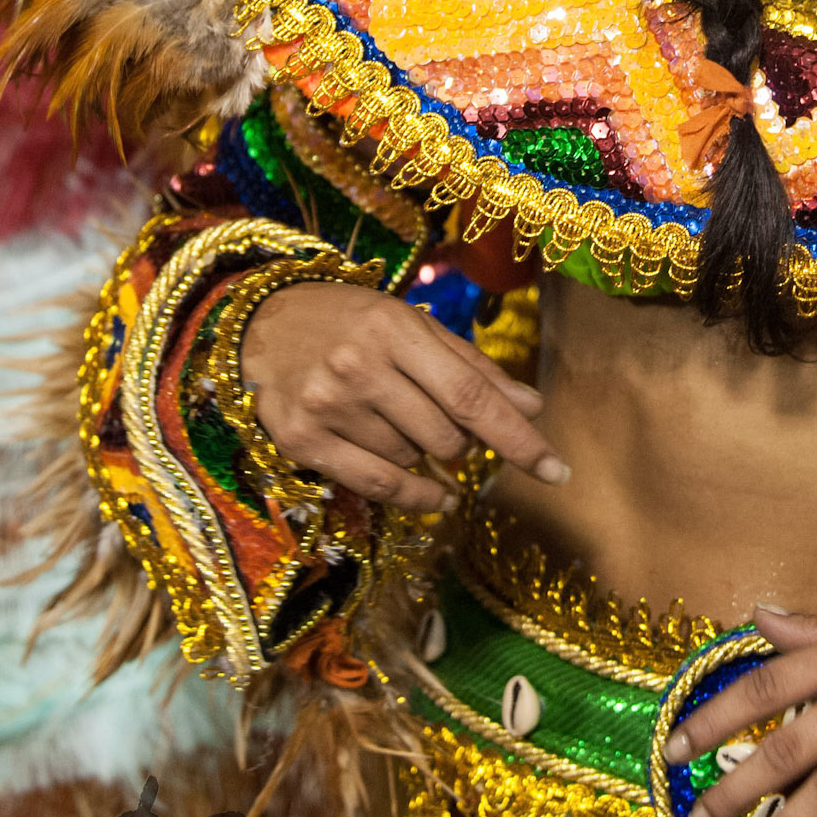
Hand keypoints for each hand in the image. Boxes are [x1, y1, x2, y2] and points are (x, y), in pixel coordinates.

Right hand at [241, 282, 566, 513]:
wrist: (258, 324)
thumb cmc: (349, 320)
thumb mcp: (412, 326)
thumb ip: (471, 367)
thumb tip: (531, 408)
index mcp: (394, 329)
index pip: (471, 394)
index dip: (518, 437)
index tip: (558, 469)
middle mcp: (359, 368)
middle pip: (446, 435)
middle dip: (464, 440)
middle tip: (449, 421)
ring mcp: (327, 407)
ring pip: (413, 459)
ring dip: (427, 455)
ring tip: (405, 422)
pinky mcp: (301, 441)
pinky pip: (377, 485)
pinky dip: (416, 496)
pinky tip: (436, 496)